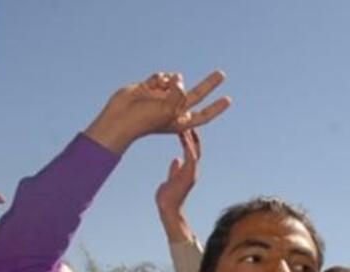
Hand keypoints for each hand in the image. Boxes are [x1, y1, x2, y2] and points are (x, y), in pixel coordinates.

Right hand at [84, 71, 230, 153]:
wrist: (121, 116)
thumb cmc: (145, 120)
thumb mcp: (168, 110)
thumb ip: (179, 94)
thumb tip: (180, 79)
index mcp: (181, 120)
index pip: (204, 114)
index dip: (216, 107)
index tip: (228, 99)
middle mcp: (174, 108)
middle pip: (197, 94)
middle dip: (209, 84)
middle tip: (222, 74)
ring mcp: (163, 97)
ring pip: (176, 81)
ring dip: (172, 80)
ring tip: (164, 87)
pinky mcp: (151, 87)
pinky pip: (162, 77)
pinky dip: (159, 78)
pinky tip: (151, 85)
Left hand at [156, 130, 199, 242]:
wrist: (168, 209)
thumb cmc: (167, 197)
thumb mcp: (170, 179)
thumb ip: (175, 169)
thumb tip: (176, 159)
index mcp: (189, 170)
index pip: (192, 150)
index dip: (189, 138)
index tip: (184, 126)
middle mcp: (193, 170)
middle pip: (196, 148)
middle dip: (192, 135)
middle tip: (187, 120)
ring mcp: (192, 172)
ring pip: (195, 151)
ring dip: (191, 138)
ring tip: (186, 125)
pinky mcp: (190, 175)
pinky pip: (191, 157)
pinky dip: (189, 146)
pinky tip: (185, 137)